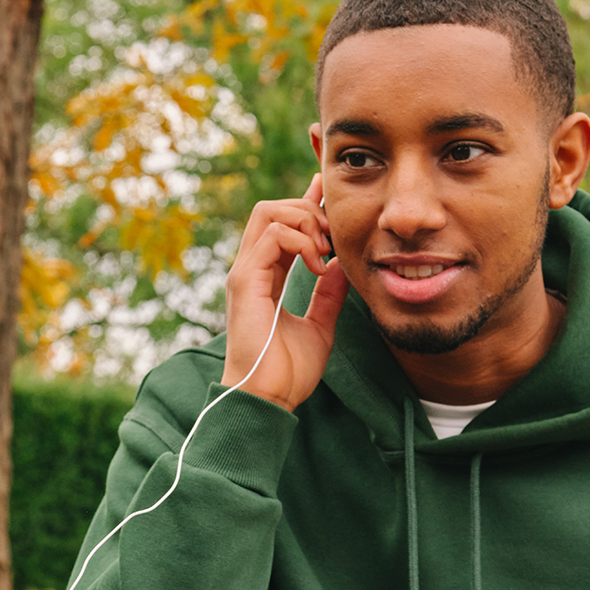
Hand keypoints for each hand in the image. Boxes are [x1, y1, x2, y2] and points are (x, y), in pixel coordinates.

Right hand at [221, 173, 348, 411]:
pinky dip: (300, 242)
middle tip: (335, 239)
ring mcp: (245, 272)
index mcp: (266, 276)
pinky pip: (271, 237)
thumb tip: (344, 266)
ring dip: (304, 221)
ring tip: (325, 251)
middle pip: (273, 208)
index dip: (306, 202)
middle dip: (310, 210)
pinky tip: (318, 266)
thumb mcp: (320, 325)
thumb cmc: (288, 371)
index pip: (282, 224)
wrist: (268, 398)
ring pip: (269, 212)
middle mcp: (252, 268)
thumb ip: (329, 295)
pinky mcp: (245, 281)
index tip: (327, 190)